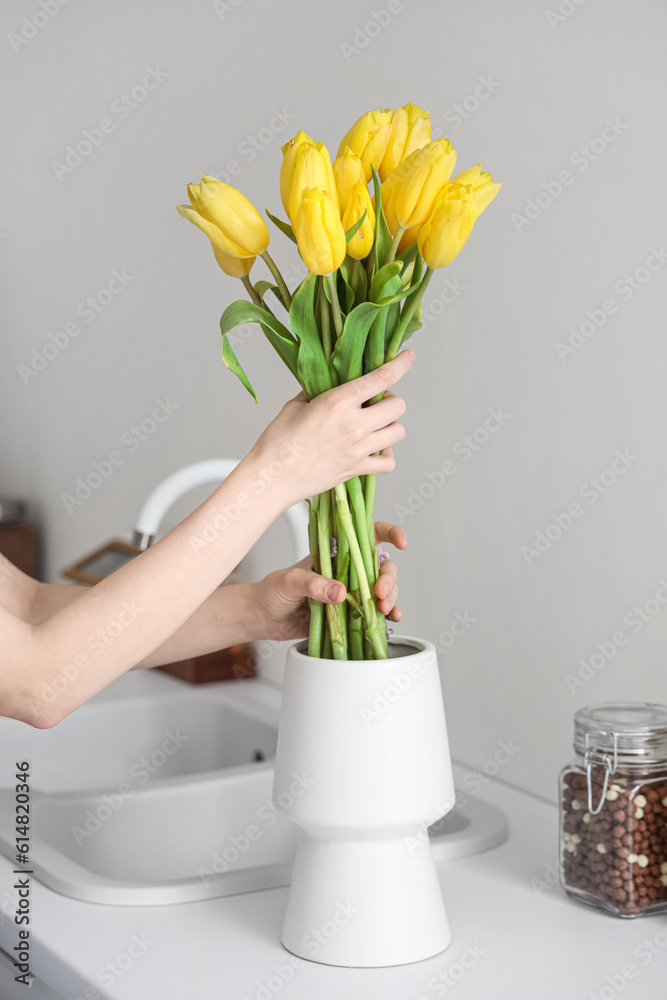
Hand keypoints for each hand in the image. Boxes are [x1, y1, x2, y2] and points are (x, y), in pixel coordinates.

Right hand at [246, 351, 414, 507]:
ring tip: (374, 425)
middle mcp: (354, 425)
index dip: (400, 365)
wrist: (271, 478)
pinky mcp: (357, 469)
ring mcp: (358, 449)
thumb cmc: (276, 443)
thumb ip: (316, 392)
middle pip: (397, 406)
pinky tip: (374, 449)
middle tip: (375, 402)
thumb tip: (327, 384)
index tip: (408, 357)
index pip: (381, 378)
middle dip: (390, 400)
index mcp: (337, 403)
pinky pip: (388, 462)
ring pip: (398, 432)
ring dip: (390, 425)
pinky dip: (386, 455)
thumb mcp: (294, 405)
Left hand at [250, 521, 406, 641]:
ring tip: (384, 609)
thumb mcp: (290, 582)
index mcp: (335, 553)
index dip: (388, 533)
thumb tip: (340, 592)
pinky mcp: (351, 614)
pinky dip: (388, 616)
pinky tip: (391, 620)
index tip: (400, 541)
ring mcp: (351, 593)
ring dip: (391, 597)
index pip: (367, 535)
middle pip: (382, 566)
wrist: (265, 618)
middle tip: (379, 593)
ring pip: (383, 589)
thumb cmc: (274, 591)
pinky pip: (376, 613)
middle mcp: (348, 570)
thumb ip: (313, 584)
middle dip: (388, 578)